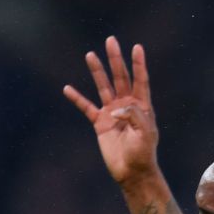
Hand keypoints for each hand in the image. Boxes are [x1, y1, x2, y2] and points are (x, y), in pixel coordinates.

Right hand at [62, 37, 159, 185]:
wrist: (132, 172)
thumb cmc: (143, 153)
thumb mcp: (145, 133)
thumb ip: (134, 115)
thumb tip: (116, 107)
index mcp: (142, 106)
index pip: (140, 80)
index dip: (138, 64)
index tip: (137, 47)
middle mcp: (126, 105)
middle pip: (120, 77)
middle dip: (115, 60)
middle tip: (111, 41)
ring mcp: (112, 113)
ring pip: (103, 87)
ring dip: (97, 71)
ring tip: (90, 55)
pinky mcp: (100, 123)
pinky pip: (86, 108)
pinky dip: (77, 99)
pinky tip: (67, 89)